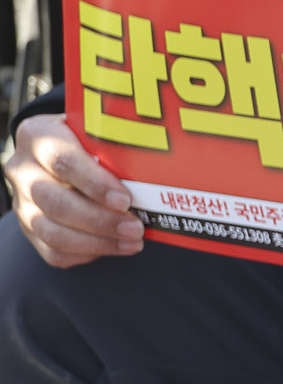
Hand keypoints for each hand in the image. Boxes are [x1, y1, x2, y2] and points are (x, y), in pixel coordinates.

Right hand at [5, 114, 142, 267]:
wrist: (56, 149)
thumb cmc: (86, 138)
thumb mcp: (96, 129)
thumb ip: (115, 145)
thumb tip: (160, 167)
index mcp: (39, 136)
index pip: (64, 161)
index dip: (95, 184)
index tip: (125, 199)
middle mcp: (23, 170)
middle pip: (56, 202)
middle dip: (100, 220)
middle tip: (136, 228)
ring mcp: (22, 202)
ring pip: (53, 231)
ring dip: (97, 243)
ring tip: (132, 242)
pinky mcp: (28, 228)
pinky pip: (52, 250)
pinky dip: (84, 254)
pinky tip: (112, 248)